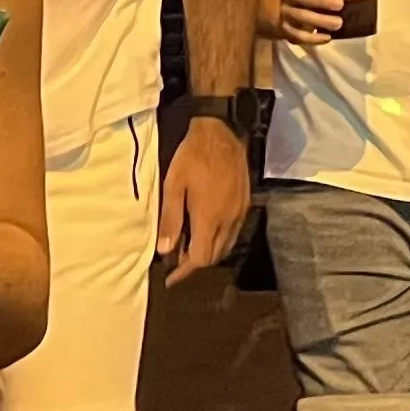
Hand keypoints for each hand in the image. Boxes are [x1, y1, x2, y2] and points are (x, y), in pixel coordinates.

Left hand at [157, 112, 252, 282]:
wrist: (221, 132)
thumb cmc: (192, 156)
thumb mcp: (173, 185)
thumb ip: (170, 219)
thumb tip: (164, 251)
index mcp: (209, 218)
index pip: (200, 258)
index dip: (184, 272)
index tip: (171, 278)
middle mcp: (228, 221)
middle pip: (214, 256)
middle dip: (194, 263)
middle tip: (175, 259)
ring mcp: (239, 213)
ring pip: (225, 247)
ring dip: (208, 253)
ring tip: (188, 246)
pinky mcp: (245, 204)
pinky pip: (233, 233)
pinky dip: (218, 240)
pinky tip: (206, 230)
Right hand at [271, 0, 344, 47]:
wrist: (267, 16)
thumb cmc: (294, 0)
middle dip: (321, 0)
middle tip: (340, 4)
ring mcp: (281, 14)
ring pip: (300, 16)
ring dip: (320, 20)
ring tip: (338, 23)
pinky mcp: (281, 31)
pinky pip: (297, 35)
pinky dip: (313, 38)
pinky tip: (327, 38)